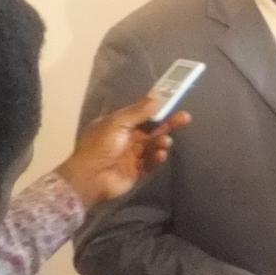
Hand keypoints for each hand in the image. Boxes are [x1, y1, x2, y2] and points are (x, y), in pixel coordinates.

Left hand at [57, 96, 191, 207]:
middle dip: (167, 124)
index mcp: (118, 124)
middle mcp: (126, 138)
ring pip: (153, 146)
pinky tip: (161, 155)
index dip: (157, 109)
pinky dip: (157, 158)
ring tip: (165, 142)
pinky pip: (150, 163)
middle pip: (151, 129)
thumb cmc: (100, 145)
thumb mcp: (117, 122)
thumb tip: (156, 97)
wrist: (90, 177)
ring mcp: (131, 156)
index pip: (141, 114)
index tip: (173, 103)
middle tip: (184, 118)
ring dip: (161, 142)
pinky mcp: (136, 172)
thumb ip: (138, 111)